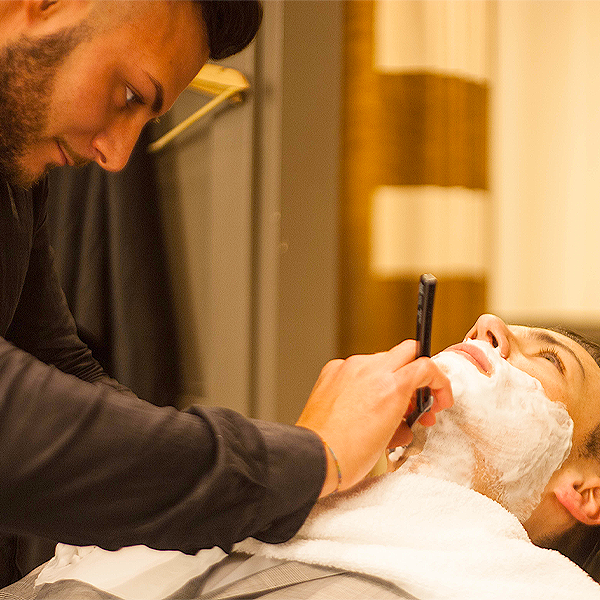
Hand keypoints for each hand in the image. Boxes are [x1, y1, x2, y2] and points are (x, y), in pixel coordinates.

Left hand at [295, 340, 452, 496]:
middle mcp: (370, 370)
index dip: (440, 383)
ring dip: (390, 377)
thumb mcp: (390, 438)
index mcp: (391, 386)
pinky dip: (365, 380)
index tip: (439, 398)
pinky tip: (362, 403)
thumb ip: (404, 417)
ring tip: (388, 407)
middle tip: (417, 398)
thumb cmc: (349, 455)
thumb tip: (407, 414)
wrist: (314, 457)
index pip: (427, 367)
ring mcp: (349, 367)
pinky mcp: (332, 371)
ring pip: (381, 360)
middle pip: (407, 352)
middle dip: (417, 373)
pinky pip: (357, 367)